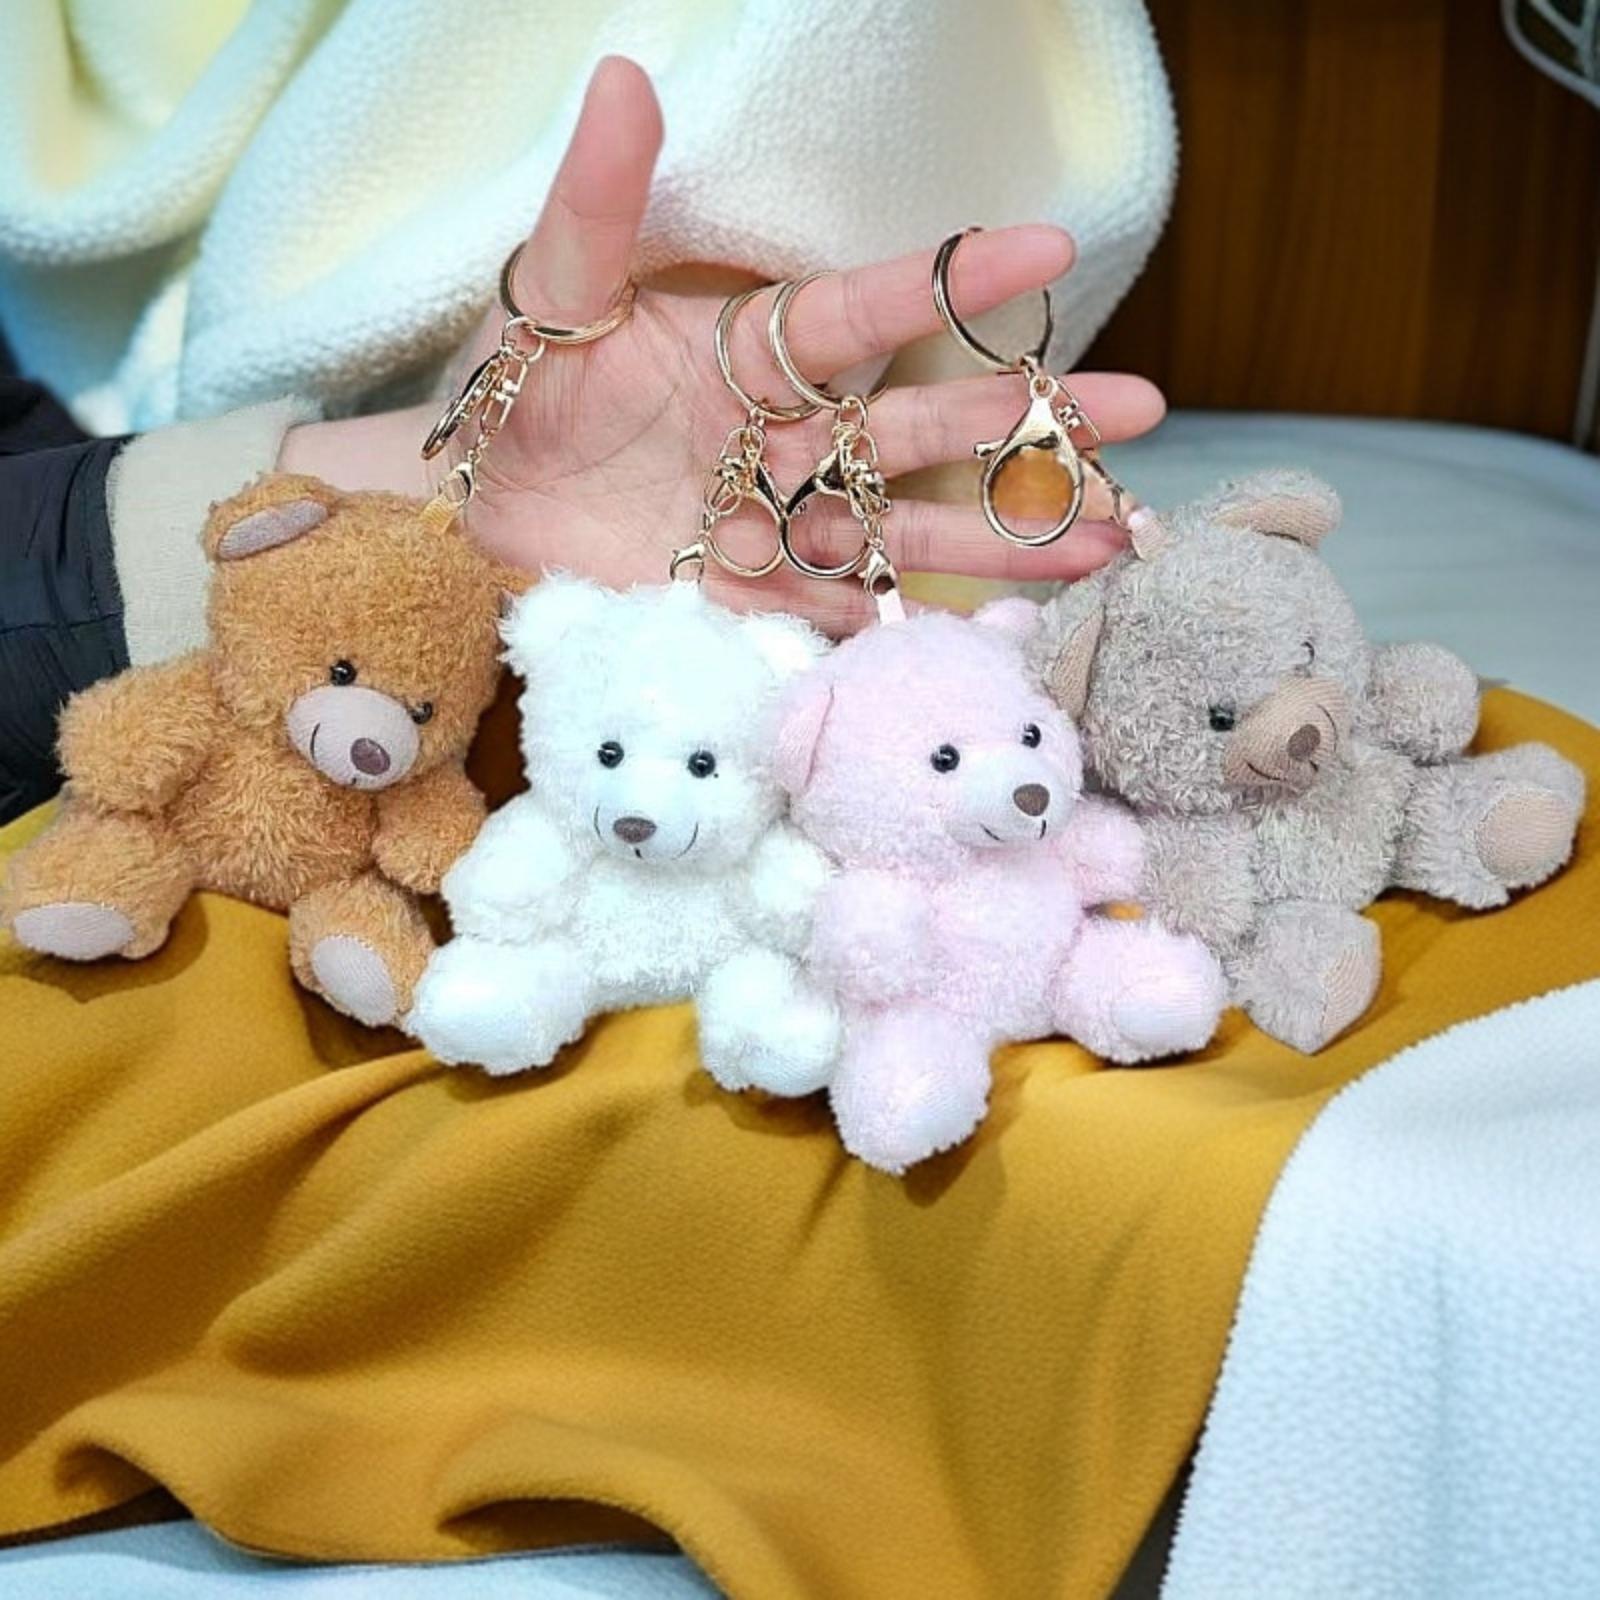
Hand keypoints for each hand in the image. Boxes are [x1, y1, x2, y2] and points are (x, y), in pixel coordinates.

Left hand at [284, 57, 1164, 634]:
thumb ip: (596, 204)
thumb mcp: (549, 296)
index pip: (863, 311)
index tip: (1045, 246)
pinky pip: (852, 614)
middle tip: (1139, 406)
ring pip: (912, 527)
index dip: (948, 283)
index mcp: (754, 351)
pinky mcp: (762, 603)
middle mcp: (790, 438)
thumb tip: (622, 77)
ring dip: (1008, 531)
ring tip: (1109, 533)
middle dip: (1026, 419)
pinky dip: (923, 625)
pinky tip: (1013, 628)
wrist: (482, 515)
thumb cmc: (520, 395)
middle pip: (921, 428)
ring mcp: (784, 526)